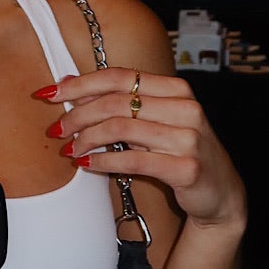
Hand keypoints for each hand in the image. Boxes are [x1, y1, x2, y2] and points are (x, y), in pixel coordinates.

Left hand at [44, 69, 245, 229]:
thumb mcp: (157, 120)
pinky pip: (132, 160)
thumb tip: (68, 83)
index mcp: (176, 89)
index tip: (49, 94)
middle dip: (77, 115)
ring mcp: (189, 137)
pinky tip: (86, 163)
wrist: (220, 192)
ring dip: (85, 139)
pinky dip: (102, 161)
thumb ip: (122, 102)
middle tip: (56, 130)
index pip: (119, 76)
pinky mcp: (186, 168)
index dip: (80, 84)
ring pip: (120, 128)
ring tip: (69, 149)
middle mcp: (186, 108)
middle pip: (115, 102)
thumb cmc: (180, 151)